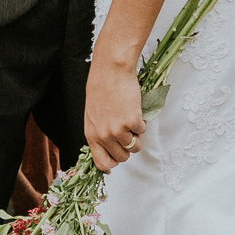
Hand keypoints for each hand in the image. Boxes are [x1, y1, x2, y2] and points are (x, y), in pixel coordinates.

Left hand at [85, 55, 146, 173]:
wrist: (111, 71)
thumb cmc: (101, 89)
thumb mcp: (94, 115)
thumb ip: (100, 132)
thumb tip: (110, 147)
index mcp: (92, 135)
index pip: (102, 163)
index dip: (112, 162)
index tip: (118, 156)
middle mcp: (103, 136)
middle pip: (122, 158)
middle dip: (128, 148)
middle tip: (128, 133)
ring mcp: (118, 130)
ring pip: (135, 147)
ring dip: (137, 136)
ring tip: (132, 120)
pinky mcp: (132, 122)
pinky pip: (142, 131)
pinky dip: (142, 122)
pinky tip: (134, 109)